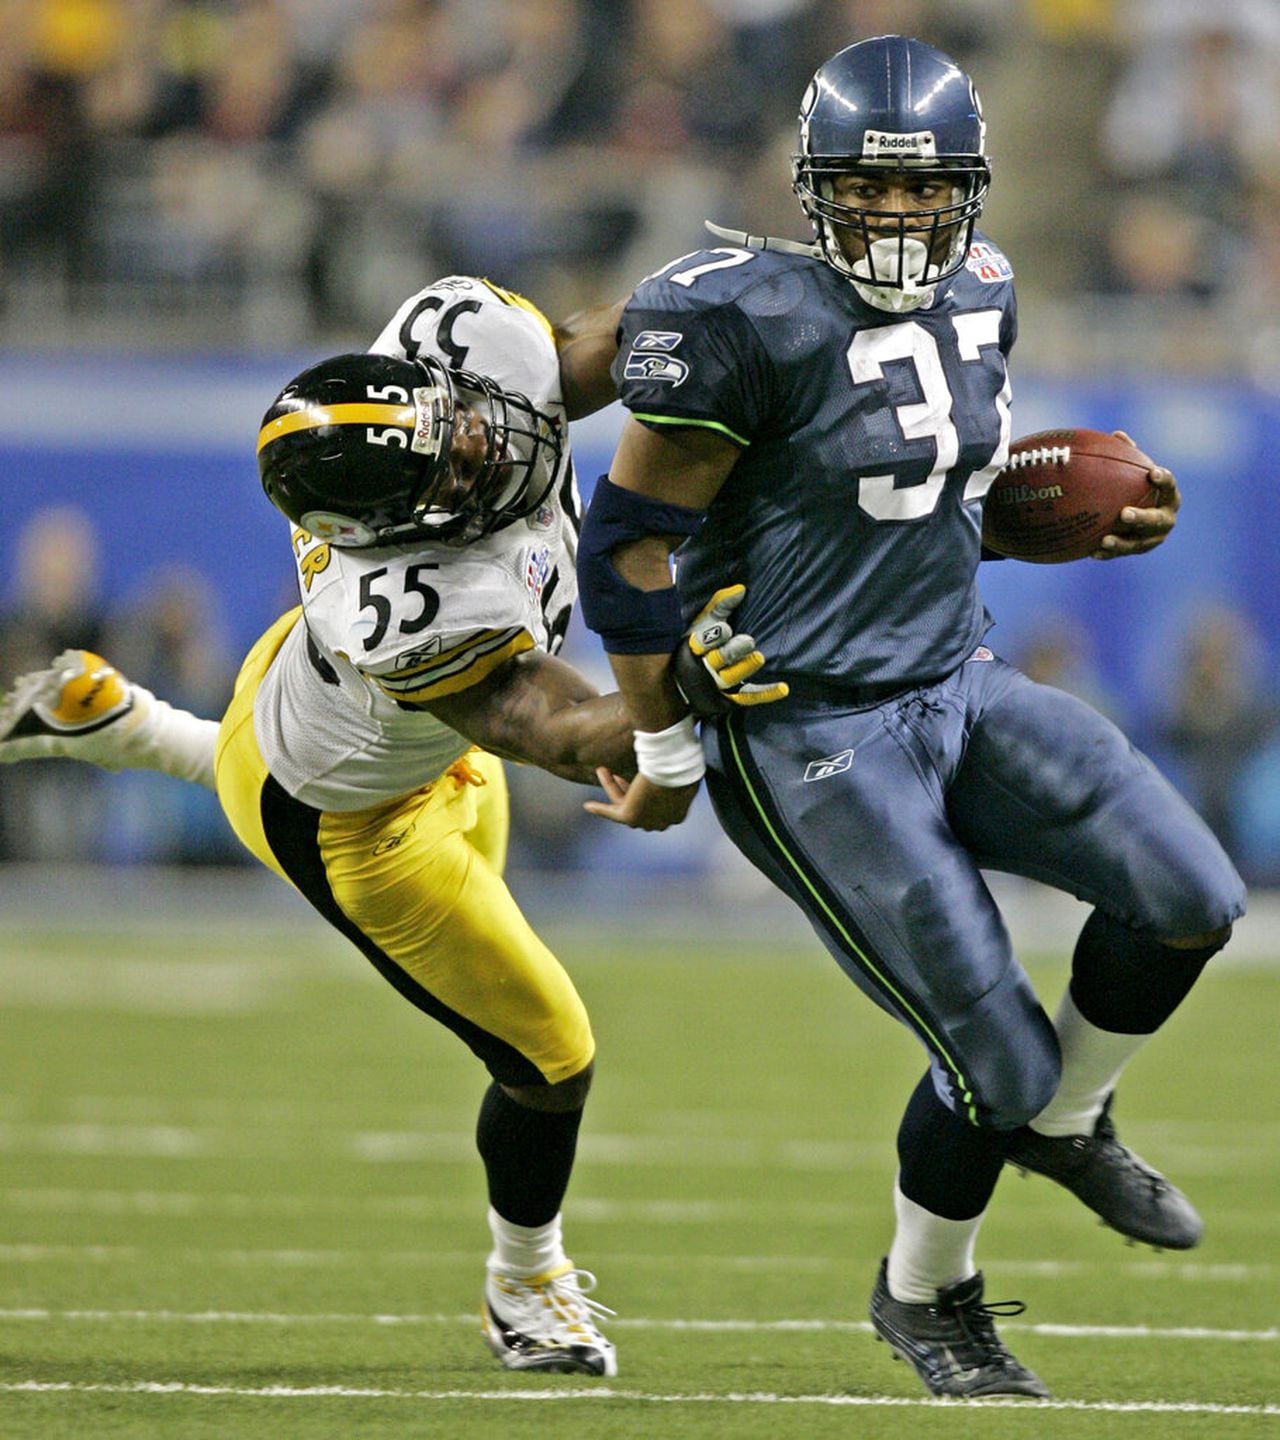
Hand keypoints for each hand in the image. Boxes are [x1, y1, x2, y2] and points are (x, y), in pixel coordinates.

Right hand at [583, 768, 699, 829]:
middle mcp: (660, 823)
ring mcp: (644, 821)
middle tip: (618, 774)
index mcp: (677, 814)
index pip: (657, 807)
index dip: (646, 793)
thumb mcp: (685, 770)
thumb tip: (676, 761)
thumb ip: (678, 773)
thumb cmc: (683, 766)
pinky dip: (599, 809)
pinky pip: (610, 812)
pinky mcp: (629, 816)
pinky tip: (588, 805)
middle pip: (639, 806)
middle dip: (627, 789)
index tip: (640, 780)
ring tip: (602, 770)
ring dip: (611, 786)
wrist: (675, 770)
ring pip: (622, 803)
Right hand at [671, 584, 789, 715]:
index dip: (715, 636)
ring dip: (746, 667)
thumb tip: (741, 589)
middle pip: (720, 658)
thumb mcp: (702, 624)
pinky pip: (750, 696)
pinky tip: (784, 688)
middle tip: (748, 642)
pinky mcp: (731, 698)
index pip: (705, 641)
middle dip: (733, 650)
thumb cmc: (697, 646)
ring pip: (732, 677)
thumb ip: (720, 605)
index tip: (726, 630)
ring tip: (758, 657)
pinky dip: (767, 693)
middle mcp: (706, 667)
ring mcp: (718, 685)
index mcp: (696, 647)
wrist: (680, 686)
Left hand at [1092, 431, 1179, 559]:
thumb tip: (1116, 434)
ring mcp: (1154, 537)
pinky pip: (1123, 553)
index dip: (1164, 480)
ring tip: (1105, 540)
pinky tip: (1093, 552)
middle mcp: (1166, 518)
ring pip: (1140, 542)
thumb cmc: (1138, 486)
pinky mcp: (1140, 549)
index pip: (1170, 486)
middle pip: (1156, 519)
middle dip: (1141, 518)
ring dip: (1122, 542)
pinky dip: (1109, 553)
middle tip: (1124, 513)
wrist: (1141, 515)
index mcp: (1169, 496)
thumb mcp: (1135, 473)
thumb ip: (1128, 455)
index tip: (1153, 473)